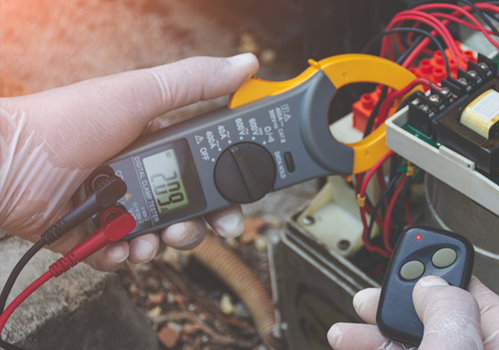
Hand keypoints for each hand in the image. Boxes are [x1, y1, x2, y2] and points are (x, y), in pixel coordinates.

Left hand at [0, 53, 258, 270]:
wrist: (7, 163)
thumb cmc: (66, 121)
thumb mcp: (139, 93)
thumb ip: (195, 82)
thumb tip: (245, 65)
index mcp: (155, 142)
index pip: (204, 168)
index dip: (226, 188)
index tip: (237, 203)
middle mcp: (138, 175)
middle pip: (188, 208)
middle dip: (198, 225)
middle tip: (193, 230)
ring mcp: (116, 206)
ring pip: (159, 235)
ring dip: (162, 243)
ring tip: (149, 240)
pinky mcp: (92, 233)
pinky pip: (120, 254)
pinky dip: (122, 256)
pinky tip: (117, 247)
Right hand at [328, 275, 498, 349]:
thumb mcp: (454, 349)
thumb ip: (447, 310)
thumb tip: (432, 284)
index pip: (489, 306)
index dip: (457, 278)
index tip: (428, 260)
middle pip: (441, 324)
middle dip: (403, 304)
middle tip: (377, 293)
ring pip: (412, 346)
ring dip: (376, 332)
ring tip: (347, 328)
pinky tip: (349, 344)